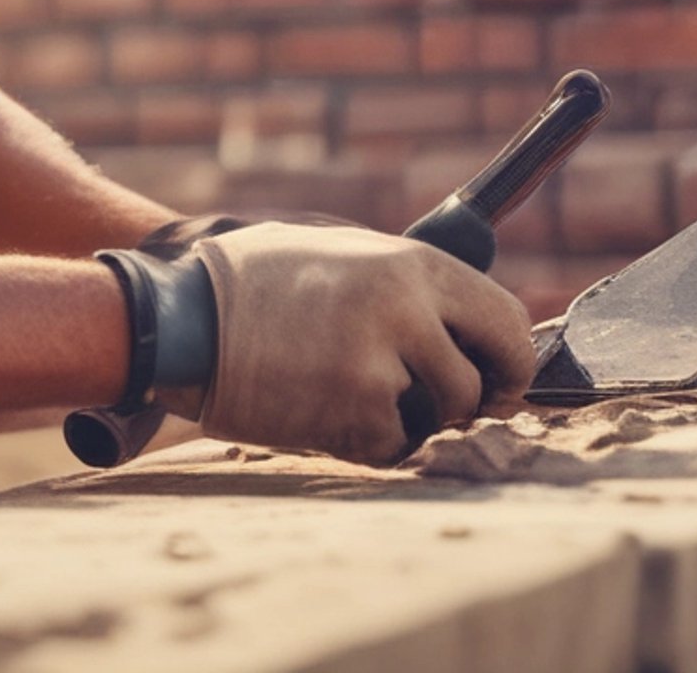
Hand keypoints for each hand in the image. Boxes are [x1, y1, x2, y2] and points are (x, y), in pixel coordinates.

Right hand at [188, 220, 535, 466]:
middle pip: (484, 381)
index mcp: (411, 262)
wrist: (186, 314)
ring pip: (436, 418)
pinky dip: (364, 439)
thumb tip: (474, 329)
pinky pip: (390, 445)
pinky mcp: (352, 412)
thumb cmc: (261, 281)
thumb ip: (410, 286)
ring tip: (348, 387)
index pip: (507, 320)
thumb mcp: (345, 252)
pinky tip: (320, 405)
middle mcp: (406, 307)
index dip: (509, 360)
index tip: (496, 379)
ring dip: (406, 417)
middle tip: (443, 404)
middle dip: (471, 401)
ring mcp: (380, 362)